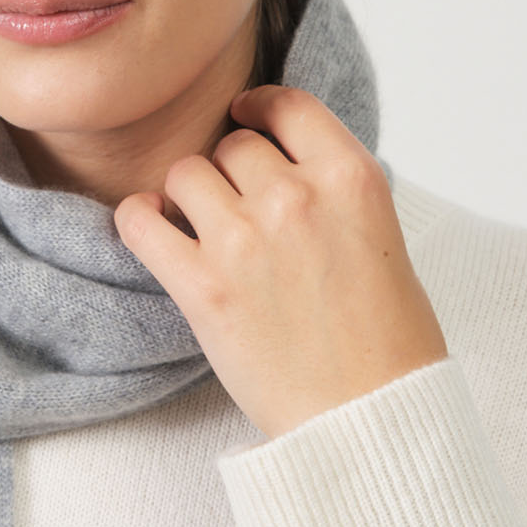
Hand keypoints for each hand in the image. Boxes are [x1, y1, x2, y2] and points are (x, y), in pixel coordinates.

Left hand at [113, 85, 448, 439]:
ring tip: (200, 228)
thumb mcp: (381, 237)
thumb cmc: (388, 341)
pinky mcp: (202, 287)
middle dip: (229, 172)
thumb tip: (281, 160)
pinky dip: (139, 219)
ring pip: (185, 174)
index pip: (288, 106)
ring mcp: (245, 240)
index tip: (245, 117)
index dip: (258, 108)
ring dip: (187, 197)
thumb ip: (333, 191)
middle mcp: (297, 198)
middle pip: (233, 145)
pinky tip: (151, 229)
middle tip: (237, 209)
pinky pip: (140, 221)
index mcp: (352, 179)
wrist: (371, 419)